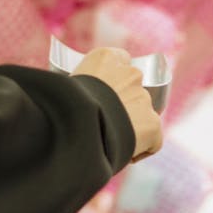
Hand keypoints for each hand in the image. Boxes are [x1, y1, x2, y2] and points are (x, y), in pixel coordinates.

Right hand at [72, 47, 162, 161]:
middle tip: (104, 124)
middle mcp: (130, 73)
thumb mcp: (66, 90)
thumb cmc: (60, 108)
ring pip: (142, 115)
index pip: (119, 61)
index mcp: (106, 58)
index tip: (104, 97)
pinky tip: (123, 155)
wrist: (75, 126)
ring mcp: (144, 98)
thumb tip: (75, 106)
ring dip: (131, 126)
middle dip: (123, 106)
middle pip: (132, 91)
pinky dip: (141, 149)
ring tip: (110, 141)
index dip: (114, 82)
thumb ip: (79, 91)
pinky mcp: (153, 123)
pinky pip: (153, 140)